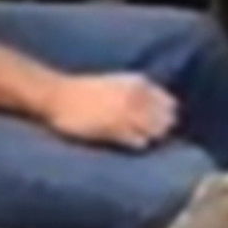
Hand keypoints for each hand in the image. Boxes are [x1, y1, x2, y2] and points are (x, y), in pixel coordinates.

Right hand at [41, 73, 178, 148]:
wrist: (58, 95)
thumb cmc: (85, 90)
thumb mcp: (116, 82)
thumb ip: (137, 91)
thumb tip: (156, 106)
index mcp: (138, 82)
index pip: (169, 102)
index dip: (167, 114)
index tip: (161, 122)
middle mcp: (136, 96)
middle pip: (166, 119)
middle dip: (163, 128)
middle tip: (152, 136)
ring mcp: (126, 112)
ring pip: (156, 131)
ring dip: (152, 138)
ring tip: (140, 140)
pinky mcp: (114, 129)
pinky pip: (139, 142)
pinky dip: (138, 145)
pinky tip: (130, 144)